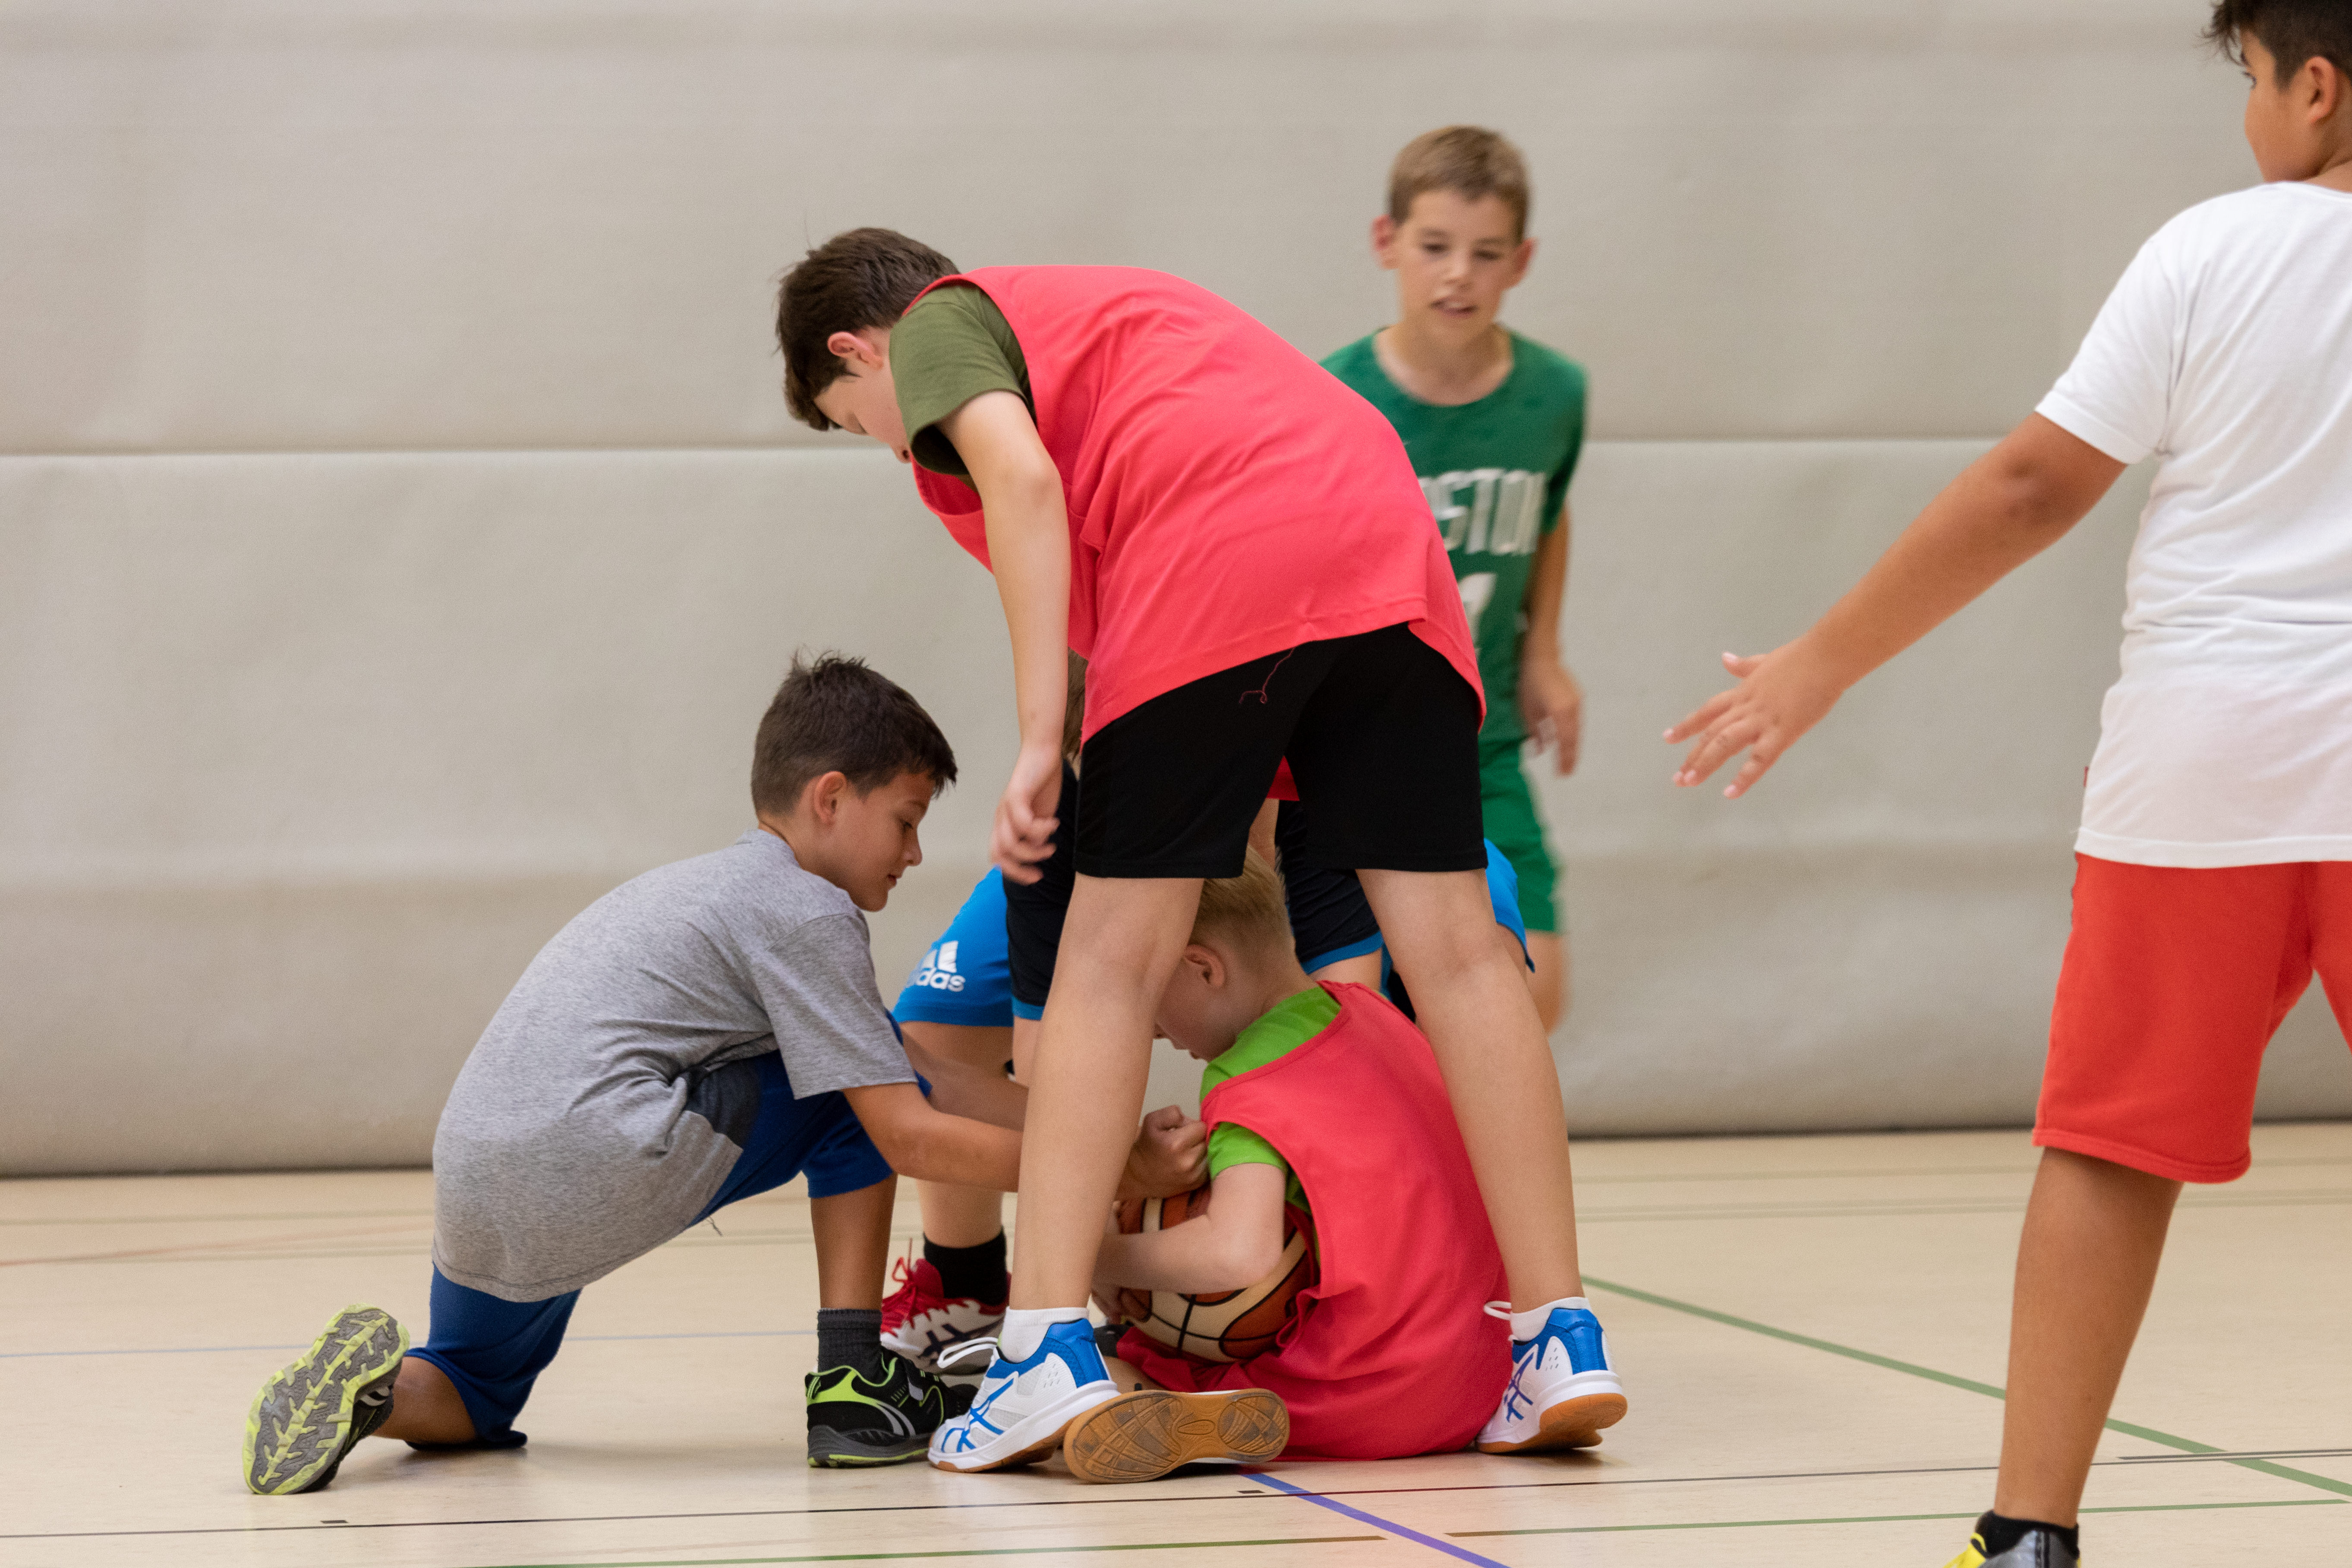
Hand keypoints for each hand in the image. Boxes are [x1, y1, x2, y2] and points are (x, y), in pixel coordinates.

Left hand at [991, 741, 1063, 882]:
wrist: (1043, 751)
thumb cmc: (1042, 782)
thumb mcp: (1040, 815)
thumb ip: (1035, 834)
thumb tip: (1036, 850)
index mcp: (1004, 824)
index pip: (998, 857)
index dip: (1014, 873)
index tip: (1037, 876)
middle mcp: (1001, 818)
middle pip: (998, 855)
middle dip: (1018, 870)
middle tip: (1039, 872)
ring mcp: (1006, 808)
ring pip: (1010, 843)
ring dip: (1033, 851)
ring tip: (1051, 844)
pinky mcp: (1015, 796)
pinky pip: (1023, 824)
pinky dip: (1041, 830)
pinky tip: (1054, 822)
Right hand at [1115, 1106, 1205, 1199]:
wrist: (1138, 1174)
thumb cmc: (1147, 1145)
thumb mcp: (1152, 1120)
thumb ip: (1172, 1113)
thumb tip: (1190, 1120)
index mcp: (1176, 1144)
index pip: (1201, 1127)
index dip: (1191, 1126)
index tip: (1181, 1132)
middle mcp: (1187, 1161)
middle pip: (1206, 1140)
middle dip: (1197, 1139)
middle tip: (1182, 1143)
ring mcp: (1193, 1175)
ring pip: (1209, 1153)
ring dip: (1200, 1151)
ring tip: (1185, 1153)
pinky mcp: (1197, 1184)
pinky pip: (1209, 1166)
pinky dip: (1201, 1163)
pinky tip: (1188, 1163)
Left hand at [1519, 659, 1583, 775]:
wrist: (1543, 659)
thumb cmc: (1529, 684)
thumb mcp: (1527, 710)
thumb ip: (1535, 733)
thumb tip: (1540, 751)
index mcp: (1559, 713)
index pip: (1563, 743)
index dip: (1563, 760)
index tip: (1562, 775)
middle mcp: (1572, 709)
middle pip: (1574, 739)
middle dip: (1571, 757)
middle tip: (1567, 773)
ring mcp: (1578, 703)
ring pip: (1577, 731)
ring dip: (1573, 746)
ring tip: (1568, 761)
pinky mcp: (1579, 698)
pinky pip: (1577, 721)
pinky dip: (1573, 733)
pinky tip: (1567, 741)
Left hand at [1663, 642, 1847, 797]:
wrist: (1825, 656)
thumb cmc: (1801, 658)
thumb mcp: (1765, 661)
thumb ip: (1744, 665)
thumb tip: (1725, 659)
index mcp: (1743, 692)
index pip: (1708, 711)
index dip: (1687, 726)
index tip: (1668, 738)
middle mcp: (1746, 707)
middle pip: (1712, 733)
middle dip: (1693, 755)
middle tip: (1677, 778)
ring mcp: (1762, 720)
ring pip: (1725, 744)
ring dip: (1705, 763)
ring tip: (1688, 782)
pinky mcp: (1782, 732)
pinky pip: (1759, 759)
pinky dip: (1744, 777)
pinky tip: (1730, 793)